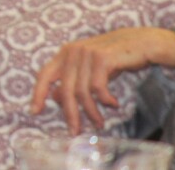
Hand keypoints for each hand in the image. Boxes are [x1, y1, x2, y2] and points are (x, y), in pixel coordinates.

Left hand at [30, 26, 174, 134]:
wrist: (140, 43)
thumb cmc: (114, 58)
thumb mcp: (89, 69)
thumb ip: (72, 80)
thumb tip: (55, 98)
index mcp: (64, 53)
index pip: (44, 75)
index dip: (37, 94)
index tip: (34, 111)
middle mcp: (72, 52)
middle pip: (65, 90)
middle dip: (70, 114)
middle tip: (75, 131)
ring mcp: (86, 53)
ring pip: (82, 92)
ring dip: (91, 111)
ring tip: (99, 123)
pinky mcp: (101, 58)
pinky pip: (97, 87)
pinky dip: (105, 100)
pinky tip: (113, 104)